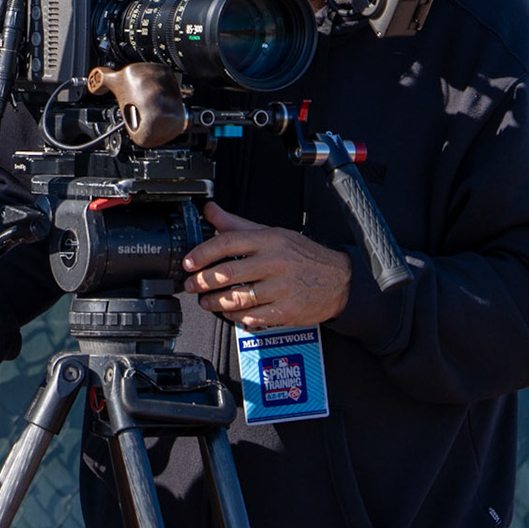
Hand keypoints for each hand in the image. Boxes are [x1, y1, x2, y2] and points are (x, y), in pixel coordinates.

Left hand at [181, 201, 351, 328]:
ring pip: (238, 298)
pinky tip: (231, 313)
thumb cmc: (302, 255)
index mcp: (269, 240)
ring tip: (205, 302)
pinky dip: (238, 317)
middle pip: (228, 272)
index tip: (188, 263)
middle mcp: (275, 262)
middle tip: (191, 285)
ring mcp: (282, 288)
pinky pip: (254, 316)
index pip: (227, 243)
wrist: (340, 279)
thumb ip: (237, 224)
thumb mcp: (271, 233)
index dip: (202, 253)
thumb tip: (210, 210)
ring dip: (215, 302)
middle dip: (203, 281)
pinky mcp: (287, 310)